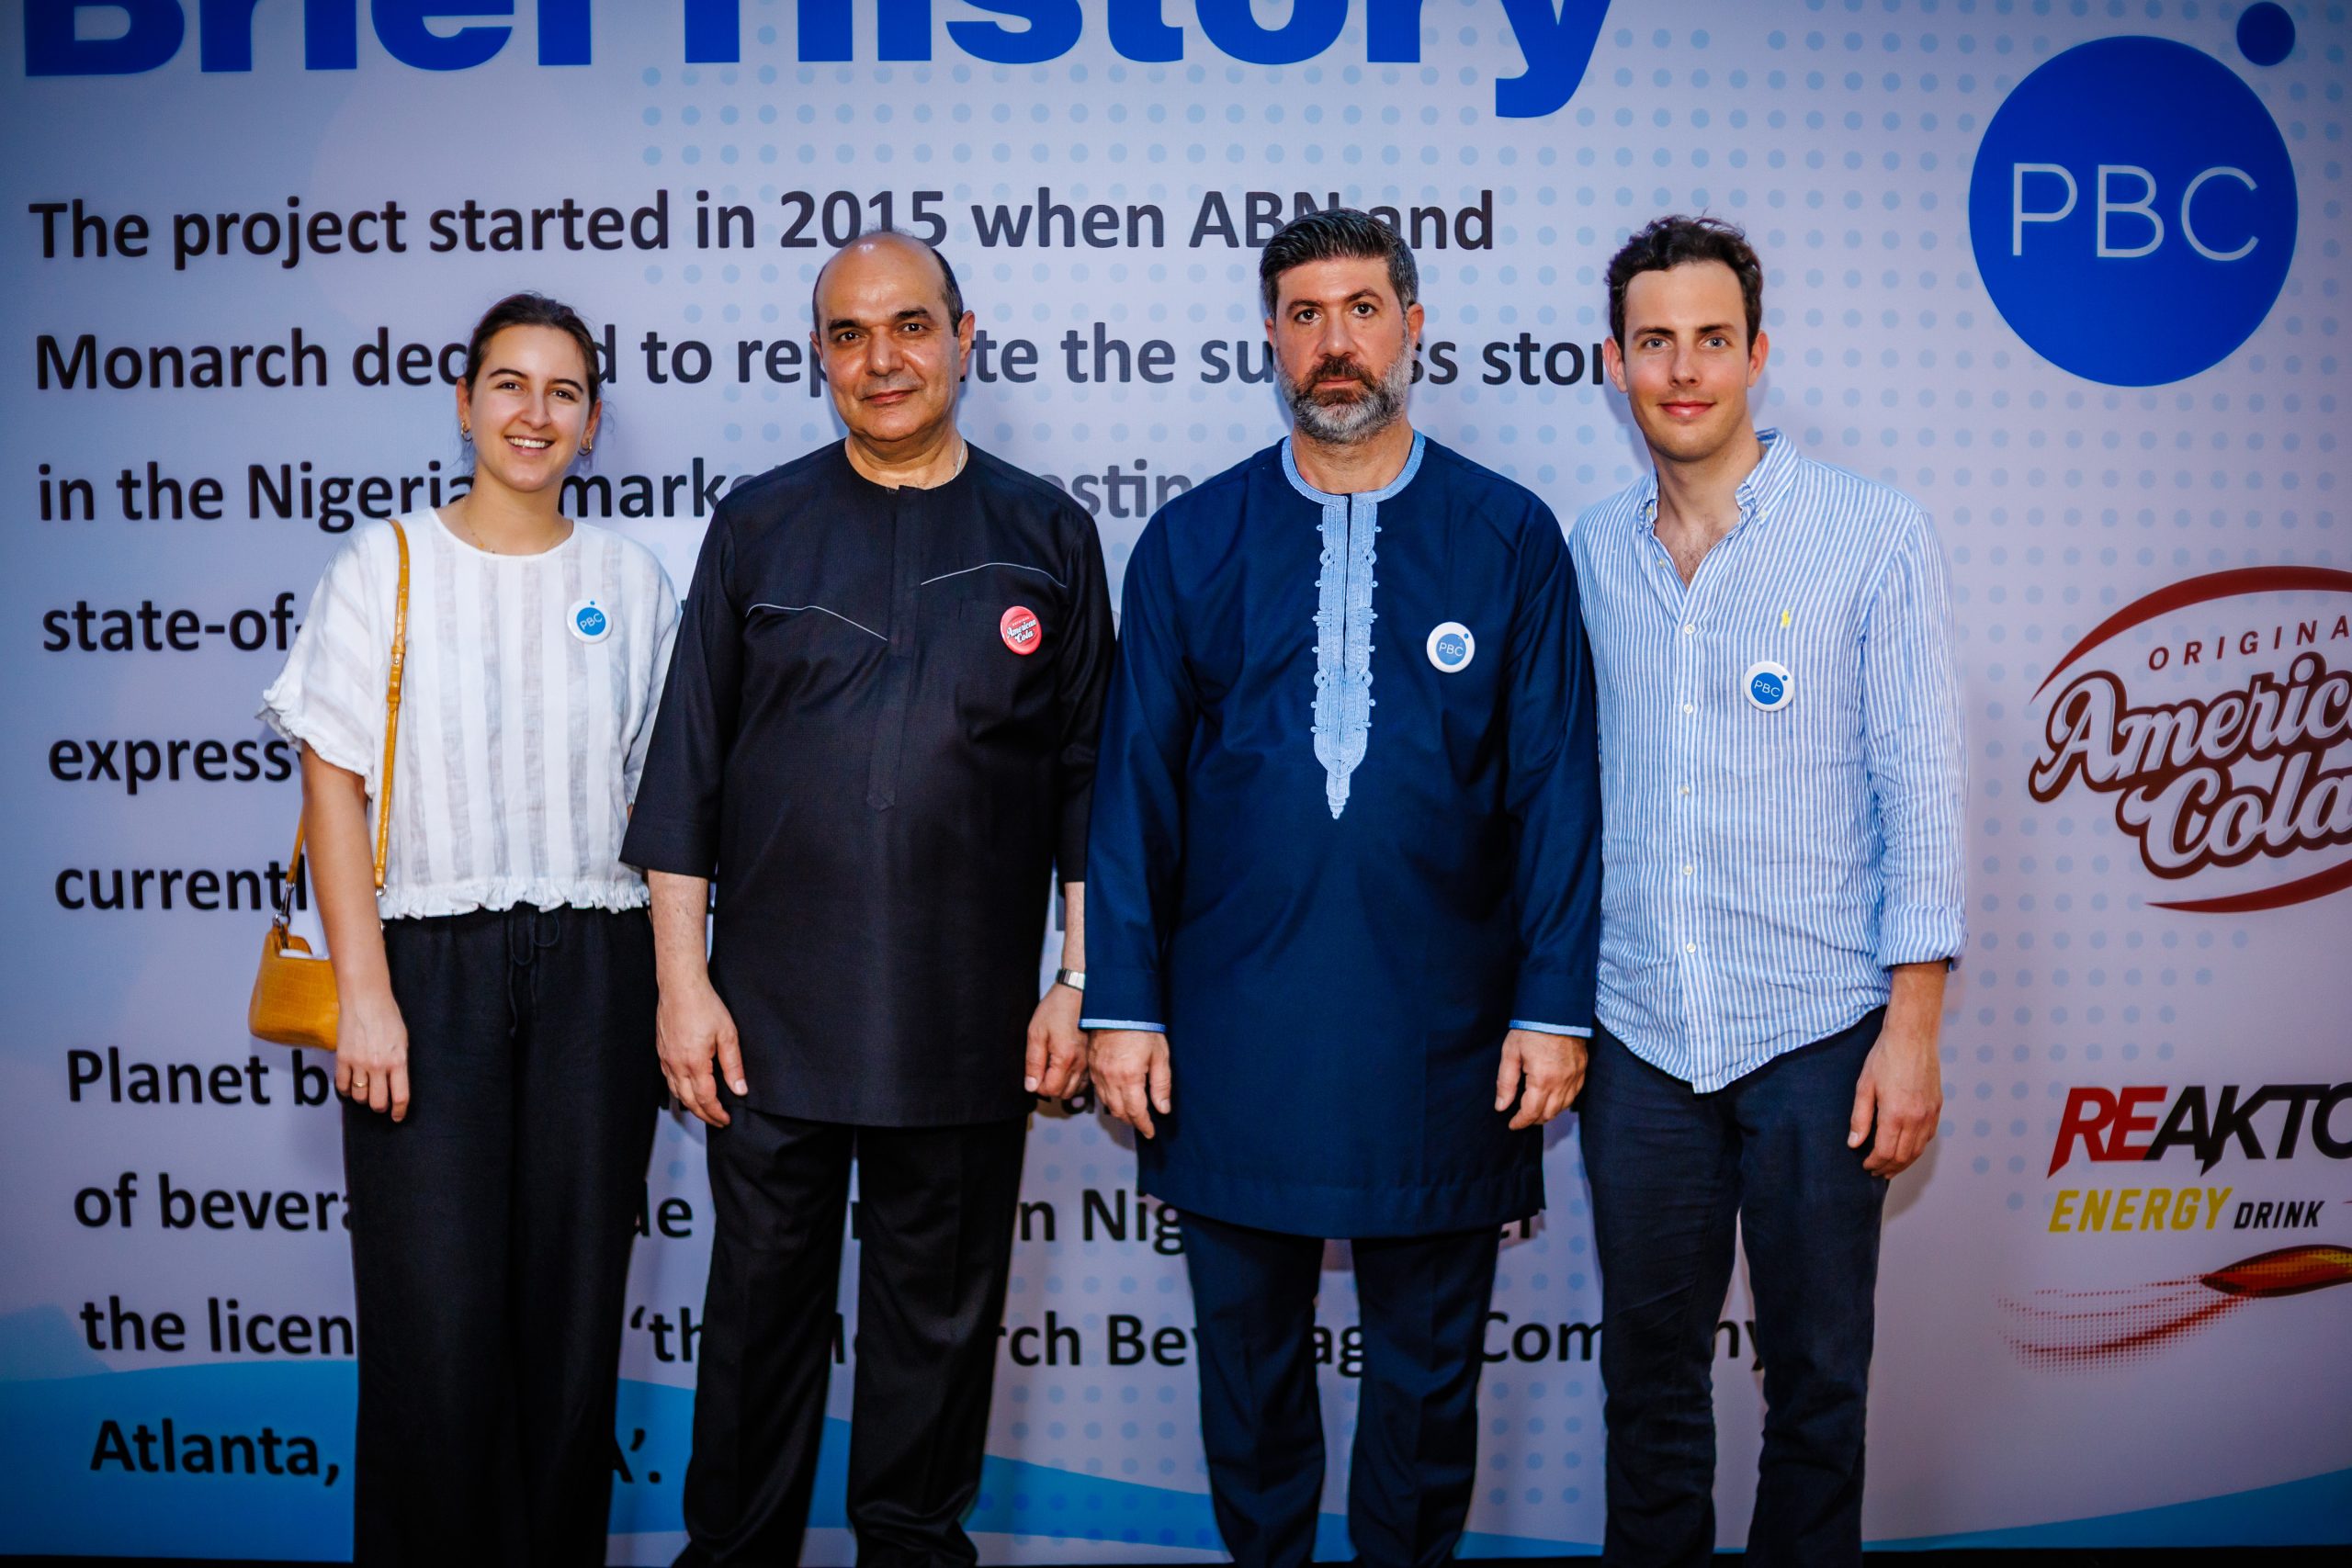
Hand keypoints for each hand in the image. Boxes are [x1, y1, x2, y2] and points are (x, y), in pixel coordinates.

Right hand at [336, 985, 410, 1120]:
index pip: (400, 1096)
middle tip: (380, 1103)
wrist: (366, 999)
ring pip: (359, 1096)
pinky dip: (346, 1090)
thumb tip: (396, 1083)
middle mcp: (378, 1065)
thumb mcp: (402, 1041)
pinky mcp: (342, 1058)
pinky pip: (342, 1085)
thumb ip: (399, 1063)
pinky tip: (351, 1085)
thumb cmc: (388, 1016)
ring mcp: (359, 1063)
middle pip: (377, 1102)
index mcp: (398, 1061)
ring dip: (363, 1097)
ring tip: (366, 1089)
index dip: (399, 1111)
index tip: (397, 1116)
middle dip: (380, 1107)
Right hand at [657, 974, 746, 1127]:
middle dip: (704, 1114)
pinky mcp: (661, 1051)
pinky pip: (668, 1079)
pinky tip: (687, 1090)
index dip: (716, 1113)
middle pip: (688, 1100)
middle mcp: (676, 1064)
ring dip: (690, 1105)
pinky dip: (679, 1090)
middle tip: (717, 1120)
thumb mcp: (728, 1035)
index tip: (726, 1119)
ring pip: (676, 1092)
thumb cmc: (704, 1006)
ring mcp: (666, 1059)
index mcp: (694, 1063)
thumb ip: (733, 1065)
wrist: (680, 987)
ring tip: (704, 1110)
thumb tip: (739, 1089)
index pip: (705, 1098)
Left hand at [1025, 983, 1088, 1098]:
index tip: (1033, 1074)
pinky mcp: (1092, 1058)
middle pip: (1063, 1093)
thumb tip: (1030, 1086)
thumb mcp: (1036, 1033)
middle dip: (1049, 1087)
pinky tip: (1064, 1069)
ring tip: (1052, 1070)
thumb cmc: (1056, 1009)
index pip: (1050, 1090)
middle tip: (1041, 1071)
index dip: (1038, 1086)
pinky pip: (1084, 1081)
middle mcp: (1080, 1064)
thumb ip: (1033, 1062)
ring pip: (1075, 1090)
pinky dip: (1073, 1081)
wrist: (1078, 993)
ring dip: (1062, 1086)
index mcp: (1065, 1059)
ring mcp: (1088, 1062)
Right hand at [1093, 1029, 1170, 1139]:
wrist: (1118, 1007)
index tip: (1150, 1132)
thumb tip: (1162, 1108)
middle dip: (1132, 1121)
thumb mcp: (1160, 1056)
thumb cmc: (1142, 1028)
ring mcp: (1098, 1072)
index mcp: (1129, 1077)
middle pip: (1120, 1111)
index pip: (1136, 1112)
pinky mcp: (1092, 1066)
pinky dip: (1108, 1100)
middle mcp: (1110, 1078)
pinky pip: (1098, 1091)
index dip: (1144, 1125)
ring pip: (1107, 1103)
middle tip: (1143, 1124)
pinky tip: (1116, 1099)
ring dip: (1119, 1113)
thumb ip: (1161, 1085)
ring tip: (1131, 1115)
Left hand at [1495, 1027, 1586, 1129]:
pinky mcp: (1582, 1070)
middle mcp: (1562, 1082)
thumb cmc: (1531, 1028)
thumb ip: (1506, 1083)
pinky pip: (1574, 1095)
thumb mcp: (1511, 1053)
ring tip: (1534, 1111)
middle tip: (1521, 1118)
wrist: (1557, 1009)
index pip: (1531, 1112)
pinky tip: (1552, 1099)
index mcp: (1542, 1079)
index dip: (1520, 1122)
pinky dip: (1562, 1102)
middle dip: (1533, 1120)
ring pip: (1563, 1107)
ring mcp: (1575, 1076)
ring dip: (1548, 1113)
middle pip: (1549, 1113)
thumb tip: (1501, 1106)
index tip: (1512, 1124)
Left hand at [1849, 1014, 1942, 1176]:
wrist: (1912, 1037)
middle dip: (1888, 1168)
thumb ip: (1859, 1118)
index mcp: (1896, 1114)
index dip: (1874, 1163)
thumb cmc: (1885, 1057)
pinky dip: (1917, 1148)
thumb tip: (1854, 1144)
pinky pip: (1928, 1136)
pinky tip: (1907, 1149)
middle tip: (1876, 1172)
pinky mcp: (1937, 1107)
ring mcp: (1930, 1113)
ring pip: (1918, 1149)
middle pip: (1903, 1156)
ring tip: (1890, 1167)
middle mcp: (1916, 1118)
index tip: (1865, 1165)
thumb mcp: (1864, 1086)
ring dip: (1904, 1162)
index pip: (1886, 1152)